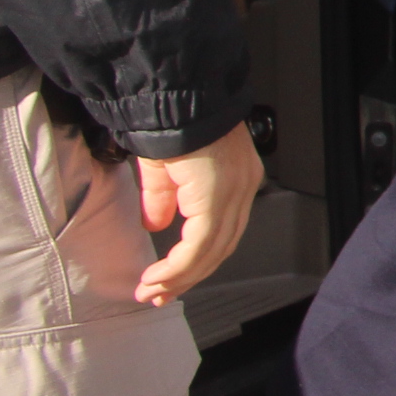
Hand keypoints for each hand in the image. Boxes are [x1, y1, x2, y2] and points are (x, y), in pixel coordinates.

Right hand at [135, 123, 264, 305]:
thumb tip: (156, 225)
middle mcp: (243, 188)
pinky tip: (158, 278)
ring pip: (212, 252)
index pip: (224, 231)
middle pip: (221, 248)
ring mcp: (235, 192)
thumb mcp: (165, 169)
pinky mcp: (218, 197)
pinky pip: (200, 245)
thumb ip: (164, 200)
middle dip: (187, 277)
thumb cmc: (172, 124)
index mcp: (237, 180)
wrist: (175, 100)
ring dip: (179, 277)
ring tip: (152, 291)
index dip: (197, 259)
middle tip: (159, 294)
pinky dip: (178, 267)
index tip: (171, 279)